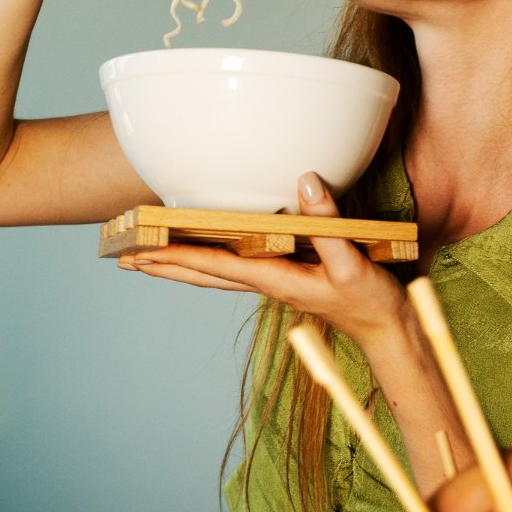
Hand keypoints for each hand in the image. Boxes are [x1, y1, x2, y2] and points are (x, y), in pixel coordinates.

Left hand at [119, 171, 407, 342]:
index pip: (216, 266)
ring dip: (180, 266)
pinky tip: (204, 255)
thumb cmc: (371, 302)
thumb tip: (304, 181)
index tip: (142, 251)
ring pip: (215, 275)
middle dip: (164, 266)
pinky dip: (209, 263)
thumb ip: (328, 223)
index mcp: (276, 280)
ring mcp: (276, 283)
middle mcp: (268, 283)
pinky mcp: (288, 279)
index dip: (177, 256)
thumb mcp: (353, 262)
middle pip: (204, 274)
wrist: (388, 330)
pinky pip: (236, 270)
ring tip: (147, 259)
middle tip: (123, 259)